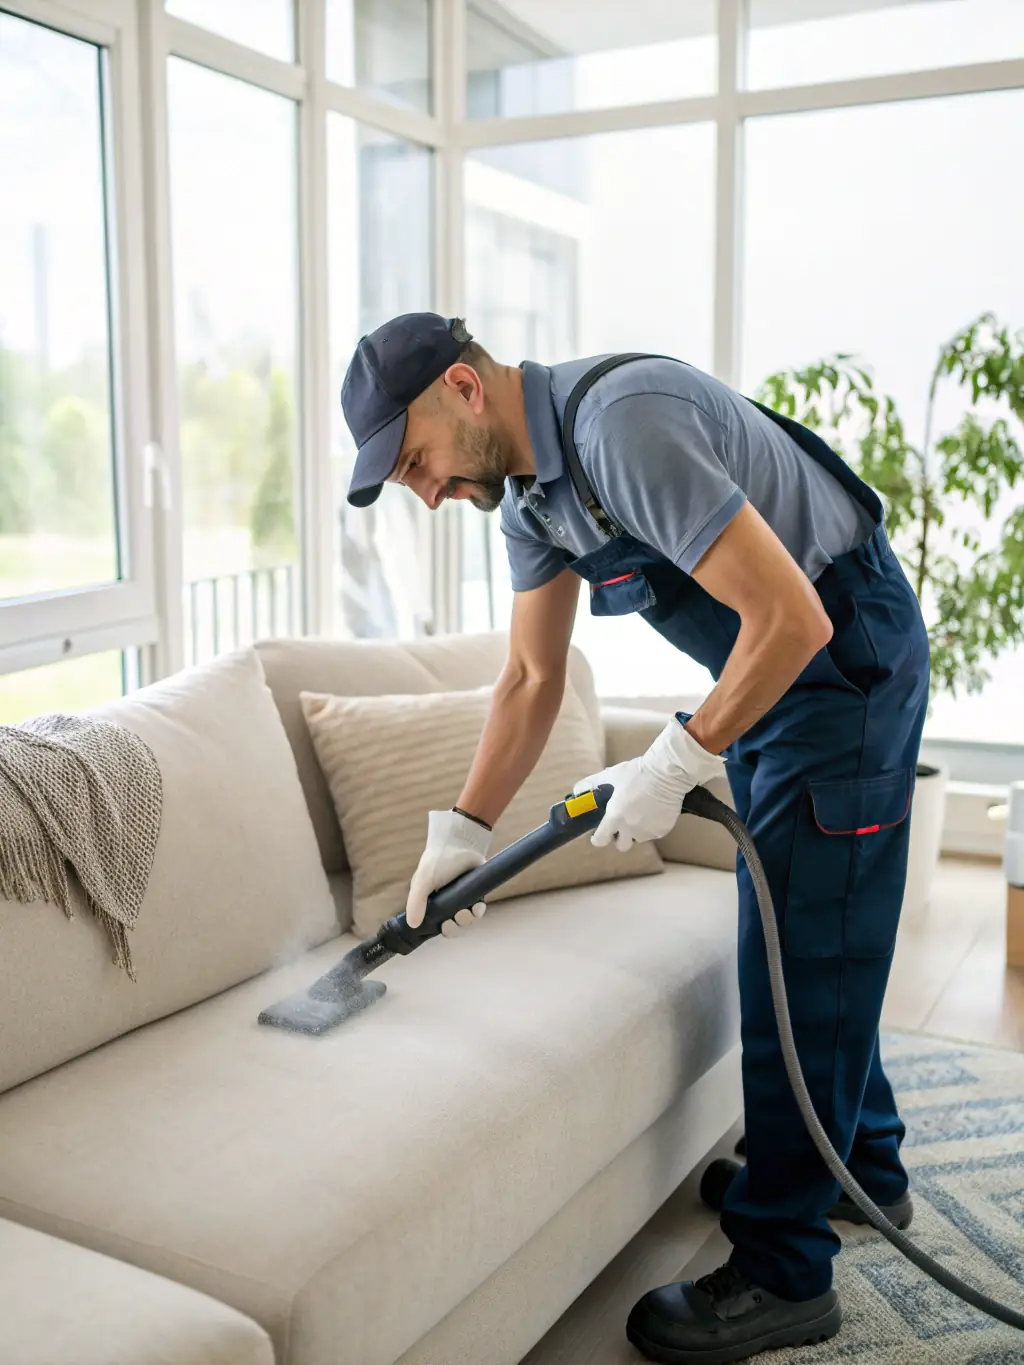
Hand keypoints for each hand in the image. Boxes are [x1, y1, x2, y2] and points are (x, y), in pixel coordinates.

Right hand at [406, 809, 492, 936]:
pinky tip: (476, 907)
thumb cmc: (437, 861)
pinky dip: (478, 911)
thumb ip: (415, 902)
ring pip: (466, 919)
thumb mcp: (422, 881)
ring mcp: (462, 898)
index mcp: (431, 902)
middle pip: (452, 926)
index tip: (441, 926)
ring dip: (466, 920)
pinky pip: (479, 909)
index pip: (434, 923)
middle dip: (453, 928)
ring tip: (464, 912)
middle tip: (451, 922)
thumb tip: (412, 925)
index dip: (439, 929)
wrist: (459, 843)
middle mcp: (447, 903)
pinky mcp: (476, 893)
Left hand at [574, 718, 725, 851]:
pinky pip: (653, 832)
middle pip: (621, 845)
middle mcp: (630, 829)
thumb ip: (591, 784)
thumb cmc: (638, 773)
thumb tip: (576, 791)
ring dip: (636, 830)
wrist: (668, 774)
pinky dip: (652, 825)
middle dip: (619, 838)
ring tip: (640, 810)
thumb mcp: (611, 775)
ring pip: (638, 838)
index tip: (598, 833)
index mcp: (615, 817)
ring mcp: (648, 831)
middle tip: (622, 823)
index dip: (598, 838)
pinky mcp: (662, 830)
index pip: (600, 840)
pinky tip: (654, 809)